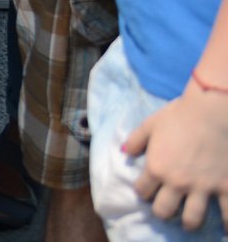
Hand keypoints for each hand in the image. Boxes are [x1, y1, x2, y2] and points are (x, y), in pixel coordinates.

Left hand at [123, 84, 227, 230]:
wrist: (212, 112)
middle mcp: (177, 183)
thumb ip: (135, 140)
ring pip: (192, 218)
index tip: (146, 189)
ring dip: (188, 222)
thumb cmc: (180, 115)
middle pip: (163, 210)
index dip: (142, 191)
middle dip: (162, 211)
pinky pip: (227, 214)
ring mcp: (202, 188)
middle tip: (166, 208)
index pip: (142, 191)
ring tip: (188, 221)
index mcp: (157, 168)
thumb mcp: (150, 124)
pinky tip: (226, 230)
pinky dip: (227, 224)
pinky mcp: (225, 187)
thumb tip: (124, 153)